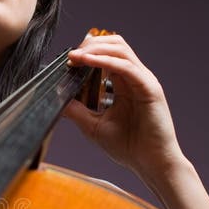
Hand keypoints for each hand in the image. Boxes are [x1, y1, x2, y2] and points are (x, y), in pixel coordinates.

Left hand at [64, 32, 183, 183]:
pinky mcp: (149, 88)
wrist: (150, 164)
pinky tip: (88, 63)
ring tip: (76, 56)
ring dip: (95, 49)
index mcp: (124, 84)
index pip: (106, 55)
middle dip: (91, 44)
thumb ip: (77, 110)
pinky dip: (105, 61)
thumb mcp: (93, 126)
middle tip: (71, 55)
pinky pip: (126, 67)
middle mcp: (135, 78)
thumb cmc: (128, 147)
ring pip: (121, 49)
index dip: (87, 52)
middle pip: (115, 44)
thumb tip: (57, 97)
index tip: (67, 60)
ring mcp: (143, 81)